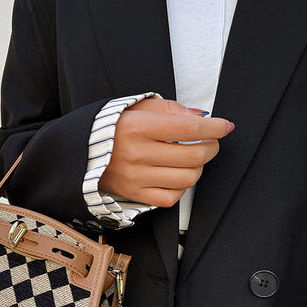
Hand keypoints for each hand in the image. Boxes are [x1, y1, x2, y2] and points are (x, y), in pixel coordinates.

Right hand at [98, 98, 233, 206]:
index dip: (213, 128)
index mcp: (138, 128)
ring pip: (187, 178)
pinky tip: (177, 175)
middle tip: (210, 141)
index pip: (188, 130)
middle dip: (211, 147)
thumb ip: (172, 110)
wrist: (82, 152)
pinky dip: (181, 187)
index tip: (224, 126)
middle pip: (193, 156)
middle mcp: (137, 154)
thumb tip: (202, 118)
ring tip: (192, 159)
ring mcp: (136, 178)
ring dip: (198, 168)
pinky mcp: (135, 194)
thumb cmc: (113, 128)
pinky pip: (170, 197)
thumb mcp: (138, 108)